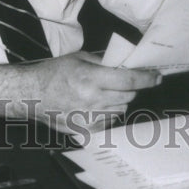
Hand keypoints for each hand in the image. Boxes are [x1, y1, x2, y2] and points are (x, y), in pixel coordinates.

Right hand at [28, 52, 160, 133]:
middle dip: (131, 87)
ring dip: (120, 100)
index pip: (129, 79)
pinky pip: (110, 121)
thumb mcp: (79, 58)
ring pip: (121, 109)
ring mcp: (90, 117)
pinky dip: (109, 113)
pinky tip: (96, 104)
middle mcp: (93, 100)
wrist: (32, 95)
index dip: (147, 78)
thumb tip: (127, 64)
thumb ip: (104, 62)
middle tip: (122, 81)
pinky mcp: (86, 130)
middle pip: (129, 96)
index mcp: (91, 78)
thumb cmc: (54, 73)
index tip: (156, 77)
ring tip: (104, 92)